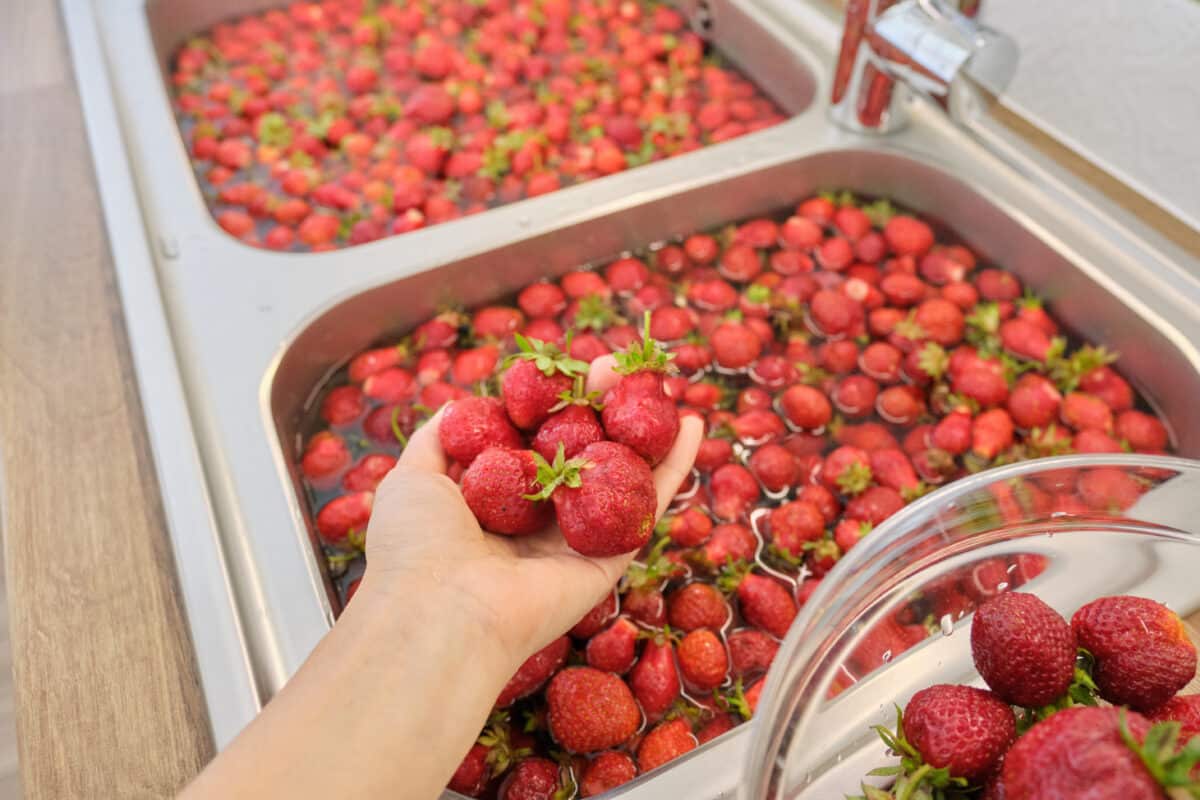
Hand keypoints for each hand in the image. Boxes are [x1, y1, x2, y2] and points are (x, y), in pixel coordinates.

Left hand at [357, 355, 702, 672]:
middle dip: (604, 407)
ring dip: (644, 427)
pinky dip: (675, 467)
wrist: (440, 609)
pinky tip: (693, 427)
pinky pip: (648, 508)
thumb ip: (439, 439)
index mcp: (496, 502)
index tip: (570, 367)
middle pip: (585, 453)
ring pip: (622, 475)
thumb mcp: (413, 476)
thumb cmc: (416, 545)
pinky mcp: (609, 558)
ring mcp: (577, 539)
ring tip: (659, 381)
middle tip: (621, 368)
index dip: (557, 403)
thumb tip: (458, 406)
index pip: (537, 443)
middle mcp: (539, 521)